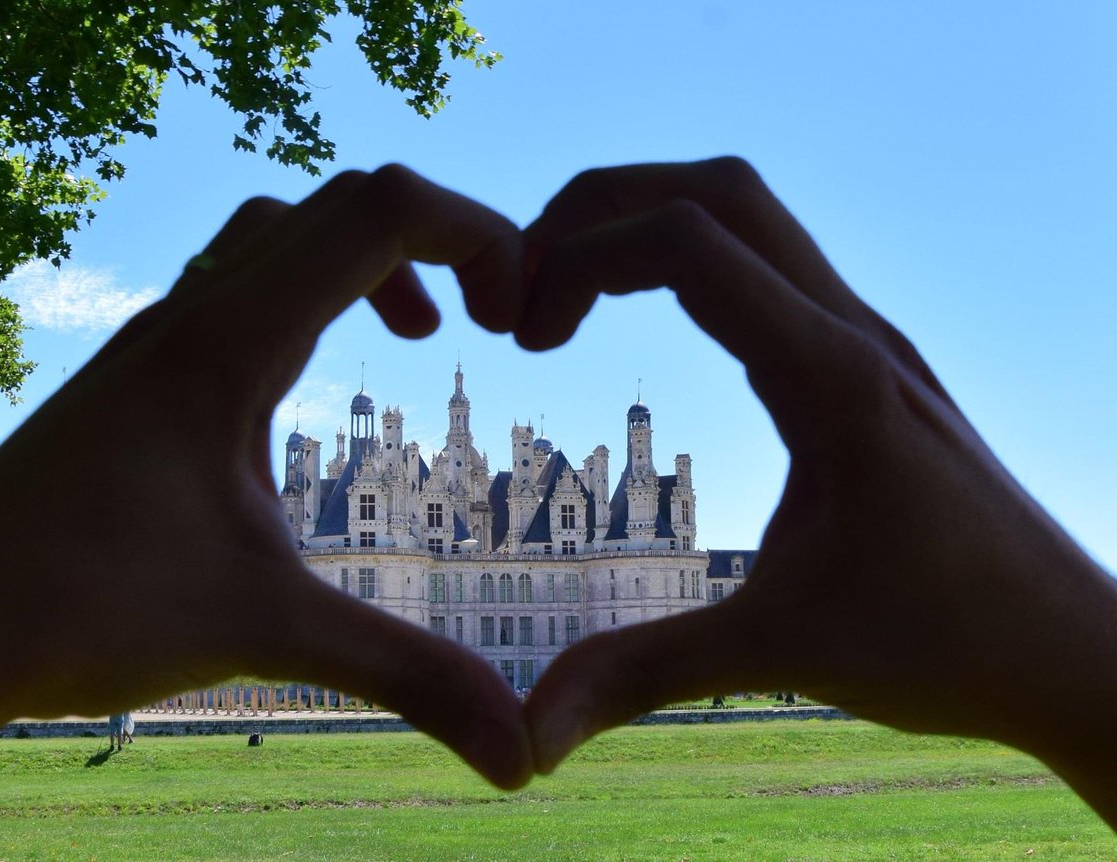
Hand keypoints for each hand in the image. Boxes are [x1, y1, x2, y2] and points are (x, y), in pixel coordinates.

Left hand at [0, 165, 533, 801]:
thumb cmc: (78, 611)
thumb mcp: (268, 632)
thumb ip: (407, 675)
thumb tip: (521, 755)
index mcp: (230, 344)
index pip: (379, 211)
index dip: (477, 231)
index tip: (520, 311)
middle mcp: (191, 318)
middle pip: (336, 201)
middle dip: (438, 240)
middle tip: (488, 318)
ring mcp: (155, 342)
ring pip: (277, 235)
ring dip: (364, 260)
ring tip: (414, 334)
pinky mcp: (135, 380)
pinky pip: (234, 288)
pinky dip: (305, 298)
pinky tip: (308, 388)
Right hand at [517, 158, 1116, 819]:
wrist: (1075, 653)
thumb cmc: (951, 644)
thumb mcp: (779, 651)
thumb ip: (641, 674)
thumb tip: (528, 736)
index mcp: (832, 378)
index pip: (688, 242)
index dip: (580, 259)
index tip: (525, 336)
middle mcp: (855, 332)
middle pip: (717, 189)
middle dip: (601, 208)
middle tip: (527, 286)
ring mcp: (869, 339)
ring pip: (749, 215)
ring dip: (647, 226)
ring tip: (569, 300)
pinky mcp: (871, 364)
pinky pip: (770, 264)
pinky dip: (690, 262)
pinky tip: (656, 324)